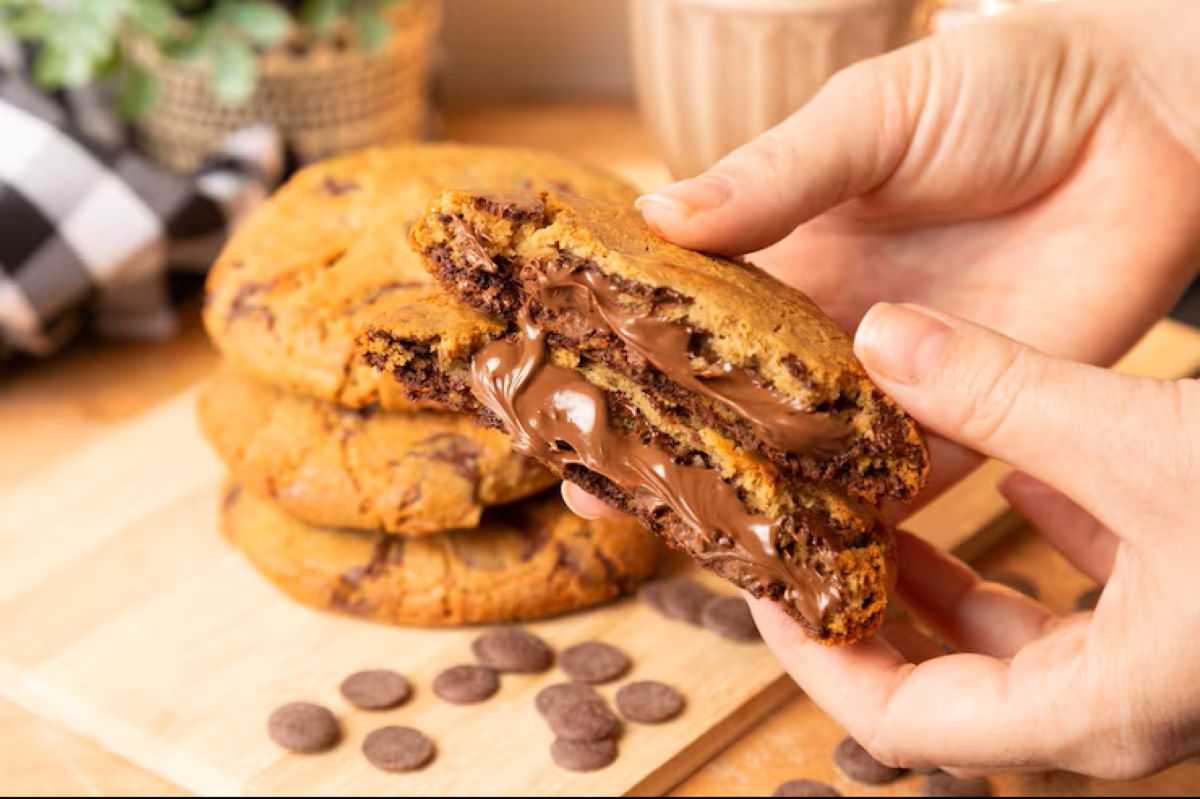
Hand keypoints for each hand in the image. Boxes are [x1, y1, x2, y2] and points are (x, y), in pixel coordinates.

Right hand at [633, 0, 1199, 499]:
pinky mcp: (965, 418)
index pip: (684, 315)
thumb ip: (772, 174)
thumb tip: (652, 214)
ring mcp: (891, 378)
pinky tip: (788, 550)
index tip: (554, 385)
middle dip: (659, 445)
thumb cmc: (998, 88)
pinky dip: (843, 520)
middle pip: (726, 401)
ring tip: (666, 532)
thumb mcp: (866, 117)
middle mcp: (826, 326)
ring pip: (798, 456)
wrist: (1140, 116)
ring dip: (738, 496)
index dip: (620, 351)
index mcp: (786, 250)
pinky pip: (893, 485)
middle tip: (587, 488)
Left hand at [746, 303, 1199, 777]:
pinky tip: (1012, 471)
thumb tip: (879, 337)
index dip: (812, 655)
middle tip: (807, 535)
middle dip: (867, 607)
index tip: (766, 582)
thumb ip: (1006, 396)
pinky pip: (1083, 594)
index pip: (896, 721)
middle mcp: (1118, 708)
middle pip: (944, 683)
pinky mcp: (1192, 609)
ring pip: (1014, 637)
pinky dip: (1034, 535)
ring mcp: (1159, 665)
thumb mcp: (1143, 446)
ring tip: (876, 504)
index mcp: (1089, 710)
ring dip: (942, 572)